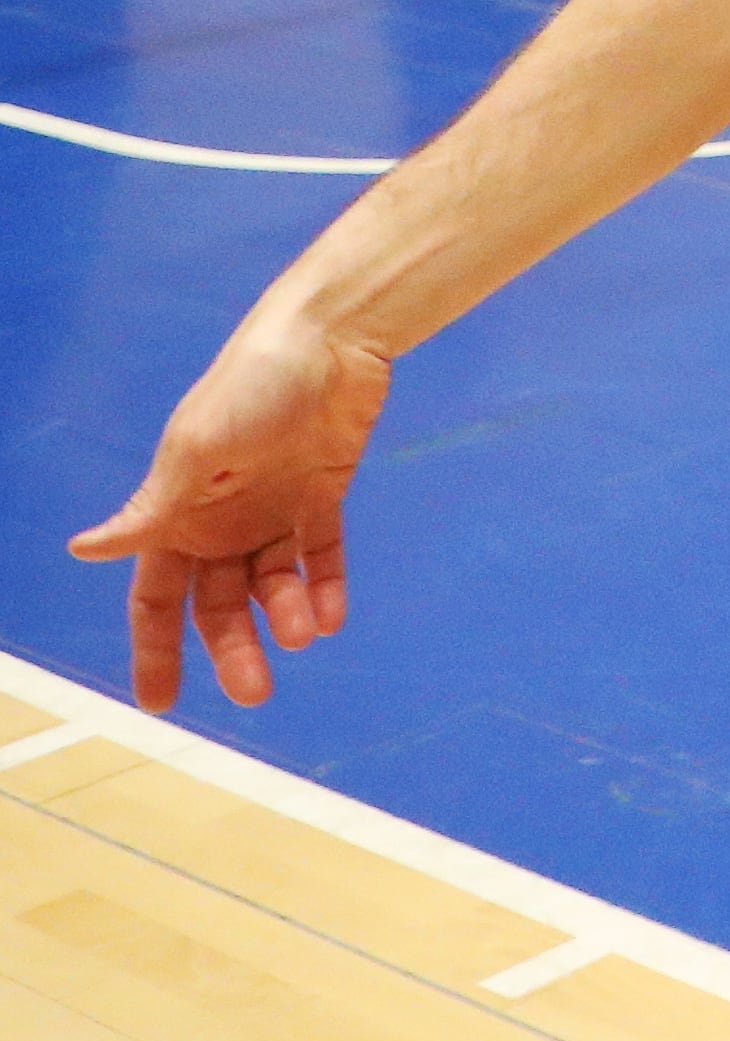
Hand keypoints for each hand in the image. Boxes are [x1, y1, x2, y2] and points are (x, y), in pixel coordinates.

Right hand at [68, 305, 392, 711]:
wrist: (331, 337)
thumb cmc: (250, 385)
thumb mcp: (196, 451)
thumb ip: (153, 508)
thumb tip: (87, 549)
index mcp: (178, 511)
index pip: (157, 594)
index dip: (155, 647)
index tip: (159, 703)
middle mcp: (222, 517)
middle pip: (218, 602)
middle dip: (232, 648)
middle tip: (254, 692)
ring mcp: (272, 506)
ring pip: (273, 583)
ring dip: (287, 615)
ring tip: (305, 633)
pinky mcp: (321, 490)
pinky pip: (320, 552)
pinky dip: (326, 586)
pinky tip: (332, 616)